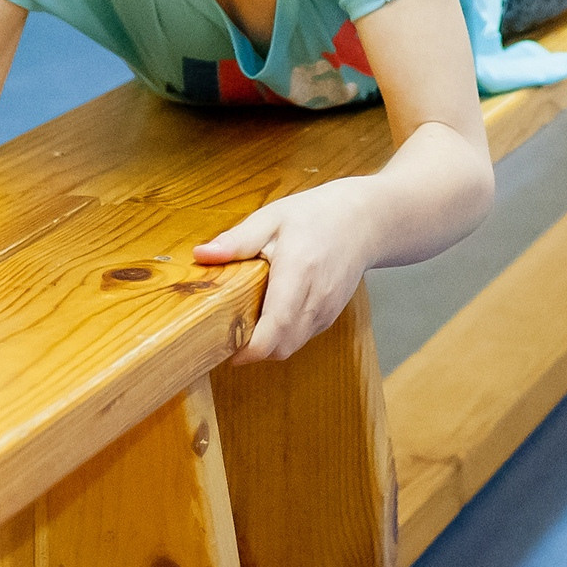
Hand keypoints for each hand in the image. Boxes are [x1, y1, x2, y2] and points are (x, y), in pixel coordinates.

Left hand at [193, 179, 377, 362]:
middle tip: (228, 336)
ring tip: (246, 325)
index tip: (226, 348)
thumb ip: (238, 240)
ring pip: (292, 346)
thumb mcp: (273, 217)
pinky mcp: (331, 315)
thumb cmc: (317, 215)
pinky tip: (270, 315)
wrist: (365, 220)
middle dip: (253, 351)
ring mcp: (327, 309)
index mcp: (298, 271)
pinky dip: (284, 336)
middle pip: (281, 347)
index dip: (249, 349)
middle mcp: (315, 297)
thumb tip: (201, 254)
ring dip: (268, 345)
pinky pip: (303, 337)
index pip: (275, 327)